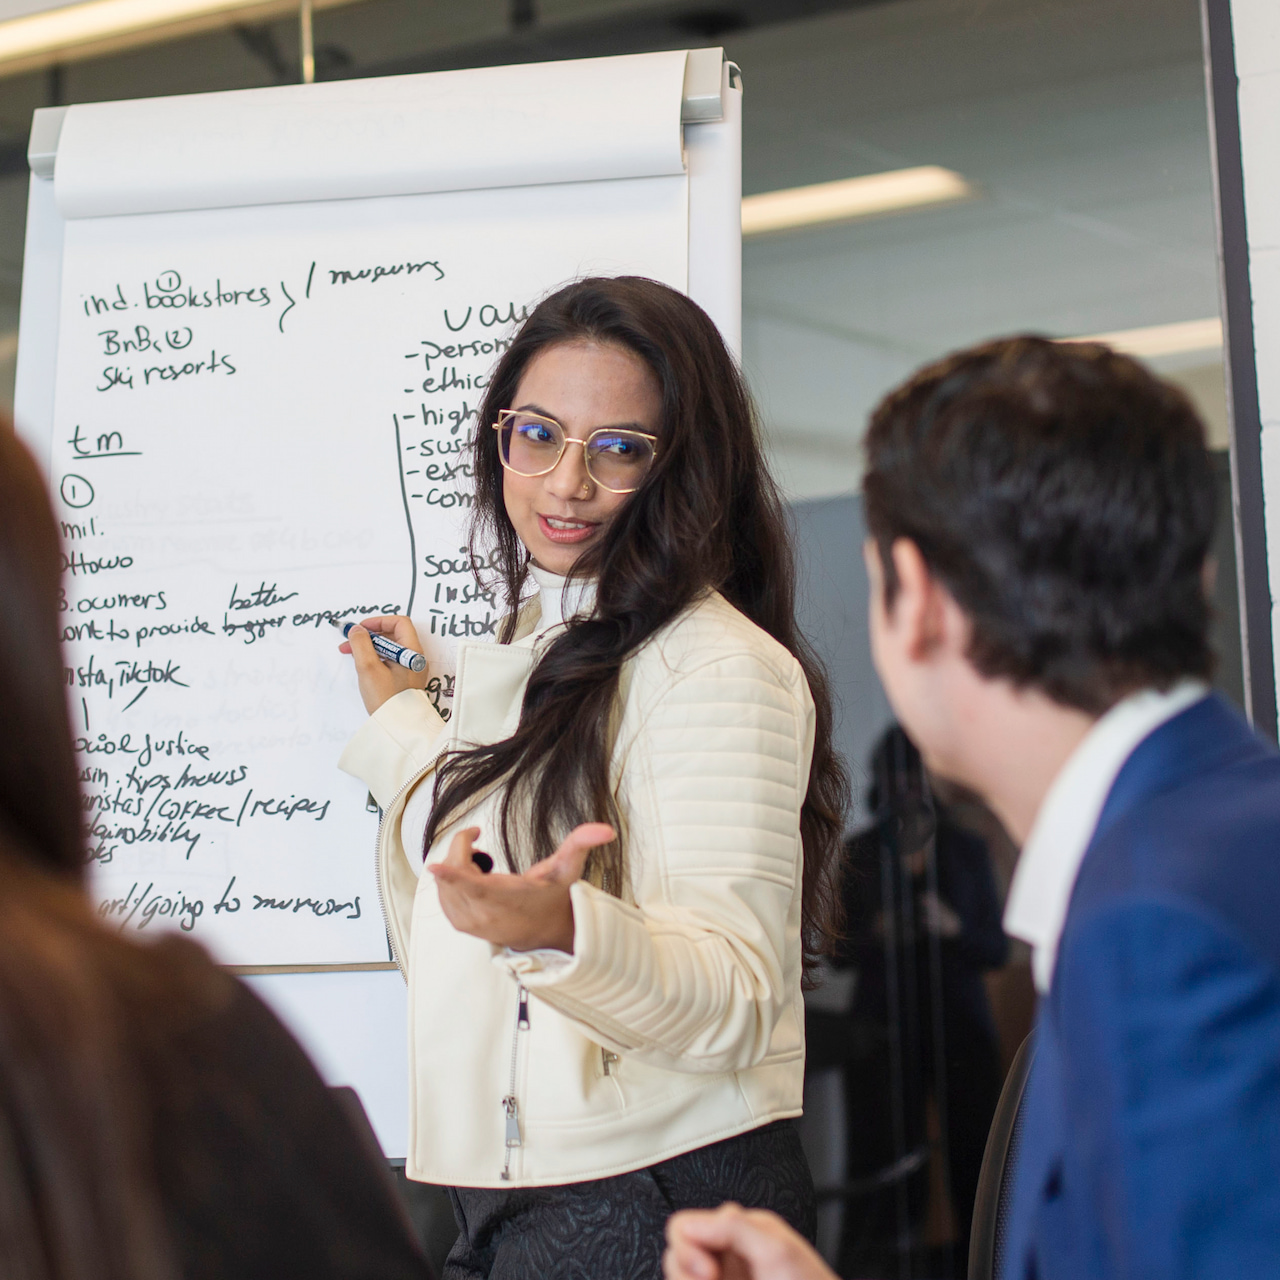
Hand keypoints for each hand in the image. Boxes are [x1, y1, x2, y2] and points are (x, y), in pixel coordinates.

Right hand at [339, 615, 427, 713]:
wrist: (397, 727)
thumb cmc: (387, 700)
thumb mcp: (368, 668)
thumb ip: (360, 644)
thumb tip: (356, 629)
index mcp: (412, 652)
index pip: (399, 622)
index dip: (378, 621)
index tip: (361, 628)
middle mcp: (414, 658)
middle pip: (393, 634)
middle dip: (369, 635)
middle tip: (350, 641)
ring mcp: (410, 669)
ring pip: (389, 648)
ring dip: (369, 646)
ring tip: (350, 653)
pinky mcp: (403, 679)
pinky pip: (389, 660)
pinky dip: (374, 658)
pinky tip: (361, 664)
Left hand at [428, 823, 614, 951]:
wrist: (545, 932)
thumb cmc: (553, 897)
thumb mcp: (569, 868)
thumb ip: (581, 844)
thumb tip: (606, 829)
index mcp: (510, 898)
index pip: (476, 887)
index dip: (454, 875)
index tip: (434, 865)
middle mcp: (487, 915)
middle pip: (454, 876)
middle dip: (460, 850)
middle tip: (477, 841)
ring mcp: (471, 922)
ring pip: (444, 885)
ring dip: (455, 865)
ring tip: (479, 862)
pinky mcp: (462, 924)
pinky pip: (442, 895)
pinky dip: (449, 880)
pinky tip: (469, 875)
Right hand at [663, 1205, 837, 1279]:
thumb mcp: (776, 1250)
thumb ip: (733, 1228)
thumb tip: (688, 1224)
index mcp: (736, 1231)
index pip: (683, 1226)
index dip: (687, 1248)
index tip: (709, 1272)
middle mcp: (725, 1256)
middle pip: (675, 1256)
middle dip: (686, 1273)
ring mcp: (723, 1278)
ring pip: (680, 1276)